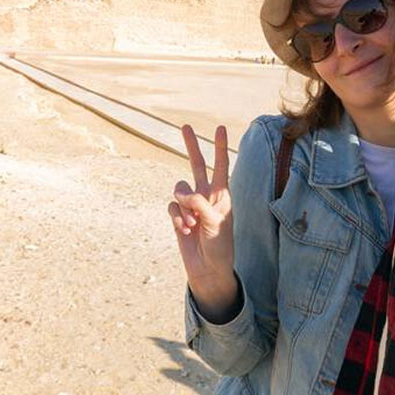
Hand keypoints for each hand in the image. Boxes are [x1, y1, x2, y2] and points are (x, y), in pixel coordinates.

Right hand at [168, 124, 238, 319]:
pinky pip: (172, 207)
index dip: (220, 146)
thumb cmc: (219, 245)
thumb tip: (181, 193)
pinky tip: (185, 230)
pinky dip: (177, 218)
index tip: (219, 128)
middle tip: (184, 126)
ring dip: (183, 206)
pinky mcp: (178, 216)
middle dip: (191, 146)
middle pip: (196, 165)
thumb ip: (199, 203)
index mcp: (222, 195)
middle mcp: (206, 195)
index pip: (221, 165)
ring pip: (179, 189)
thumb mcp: (214, 222)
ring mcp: (191, 205)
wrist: (208, 269)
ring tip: (192, 224)